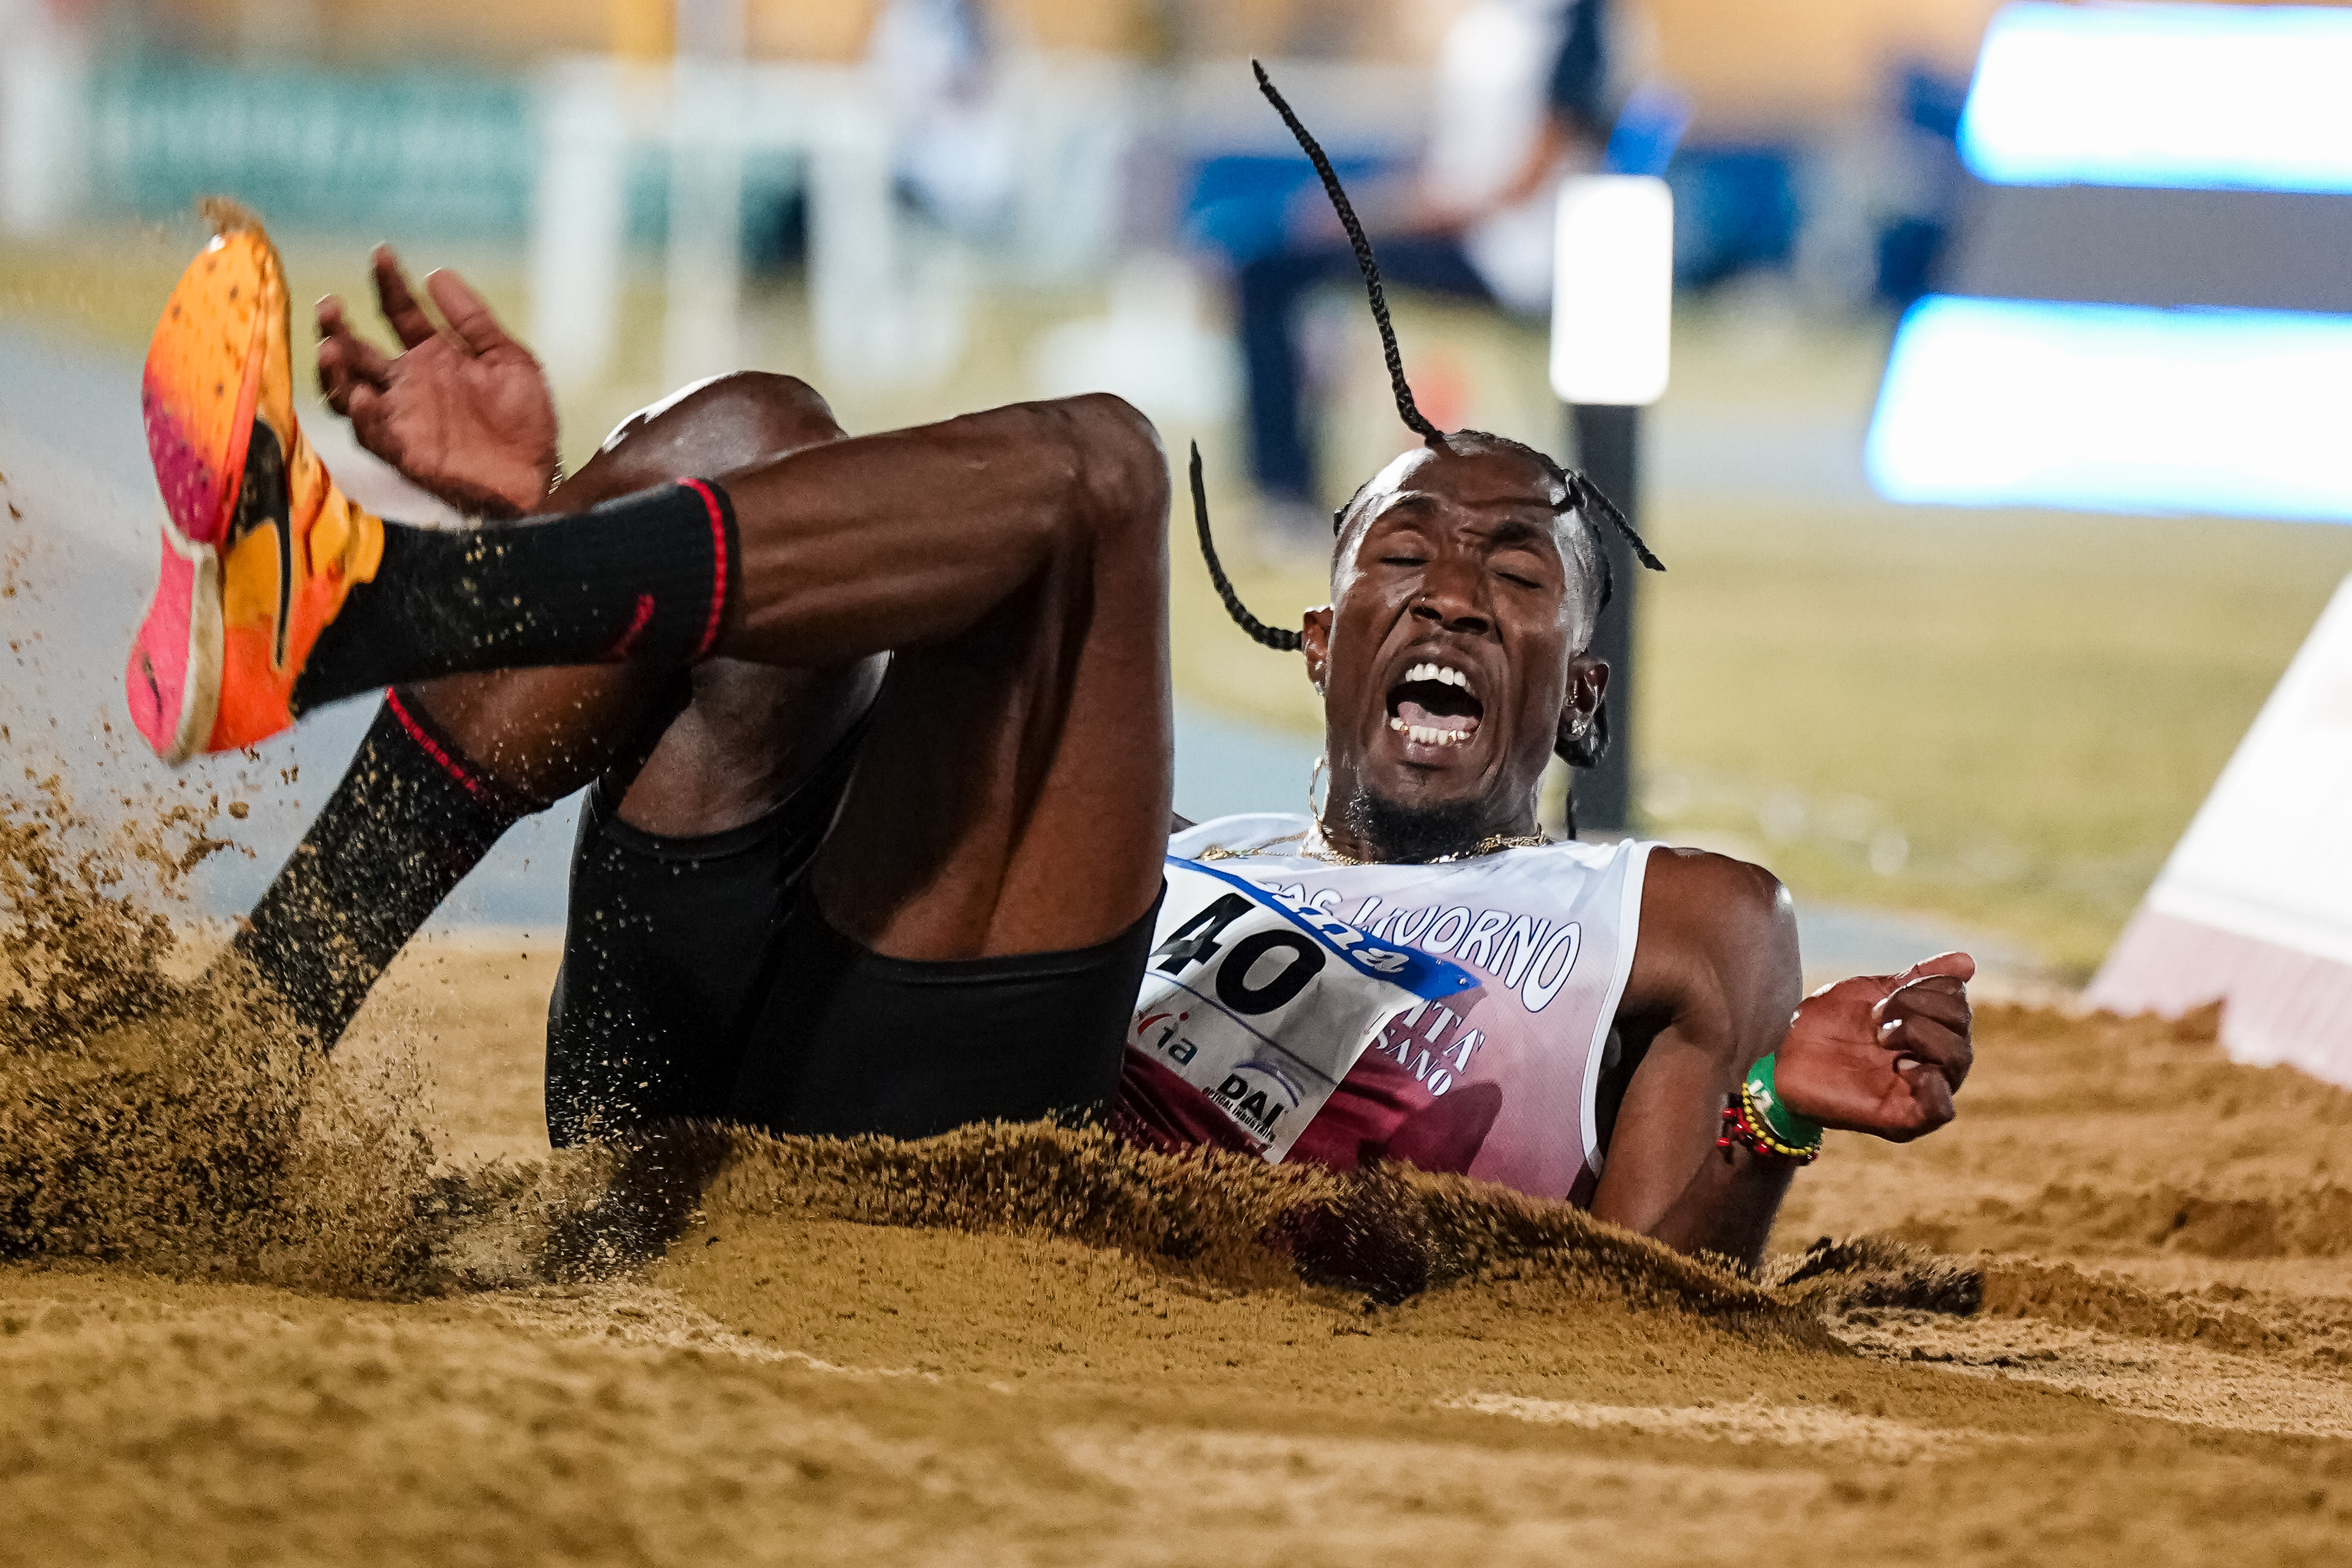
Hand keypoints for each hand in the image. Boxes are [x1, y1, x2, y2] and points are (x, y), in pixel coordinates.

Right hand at [315, 246, 558, 517]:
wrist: (537, 476)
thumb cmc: (525, 421)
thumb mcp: (508, 359)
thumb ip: (472, 319)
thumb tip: (437, 273)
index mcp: (432, 356)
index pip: (398, 312)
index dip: (388, 283)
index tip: (382, 253)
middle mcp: (408, 385)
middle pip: (356, 351)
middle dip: (337, 328)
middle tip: (331, 305)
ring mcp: (403, 418)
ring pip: (348, 391)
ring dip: (336, 371)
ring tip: (331, 347)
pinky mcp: (405, 452)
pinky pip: (372, 435)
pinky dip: (363, 416)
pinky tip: (362, 397)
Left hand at [1772, 952, 1973, 1142]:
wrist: (1785, 1054)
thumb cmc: (1828, 1024)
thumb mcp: (1871, 992)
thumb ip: (1918, 978)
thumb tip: (1967, 961)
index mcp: (1929, 1032)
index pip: (1958, 1005)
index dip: (1927, 988)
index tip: (1885, 995)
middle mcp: (1932, 1064)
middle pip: (1961, 1032)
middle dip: (1919, 1009)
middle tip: (1876, 1016)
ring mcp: (1919, 1092)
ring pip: (1957, 1061)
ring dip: (1922, 1036)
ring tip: (1881, 1037)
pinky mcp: (1902, 1118)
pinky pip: (1942, 1109)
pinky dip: (1934, 1084)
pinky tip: (1906, 1065)